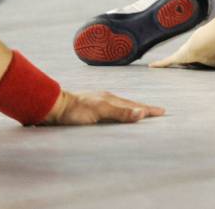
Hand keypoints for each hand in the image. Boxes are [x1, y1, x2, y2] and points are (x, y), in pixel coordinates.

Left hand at [41, 90, 164, 124]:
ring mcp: (98, 103)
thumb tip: (141, 113)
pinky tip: (117, 115)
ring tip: (141, 112)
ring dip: (133, 109)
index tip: (162, 112)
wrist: (52, 106)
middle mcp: (106, 99)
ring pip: (121, 106)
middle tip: (157, 111)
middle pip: (130, 104)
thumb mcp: (98, 112)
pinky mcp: (90, 108)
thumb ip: (119, 112)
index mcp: (111, 99)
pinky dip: (121, 112)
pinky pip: (112, 110)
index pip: (135, 106)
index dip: (148, 110)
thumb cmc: (74, 110)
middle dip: (144, 108)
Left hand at [149, 38, 214, 69]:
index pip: (195, 55)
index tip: (190, 57)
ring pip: (171, 60)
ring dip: (163, 62)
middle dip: (173, 59)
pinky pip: (166, 63)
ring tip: (153, 66)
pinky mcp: (177, 58)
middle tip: (166, 64)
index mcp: (200, 53)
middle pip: (180, 57)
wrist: (207, 42)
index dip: (192, 56)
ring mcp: (182, 55)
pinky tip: (150, 67)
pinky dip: (158, 65)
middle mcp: (189, 53)